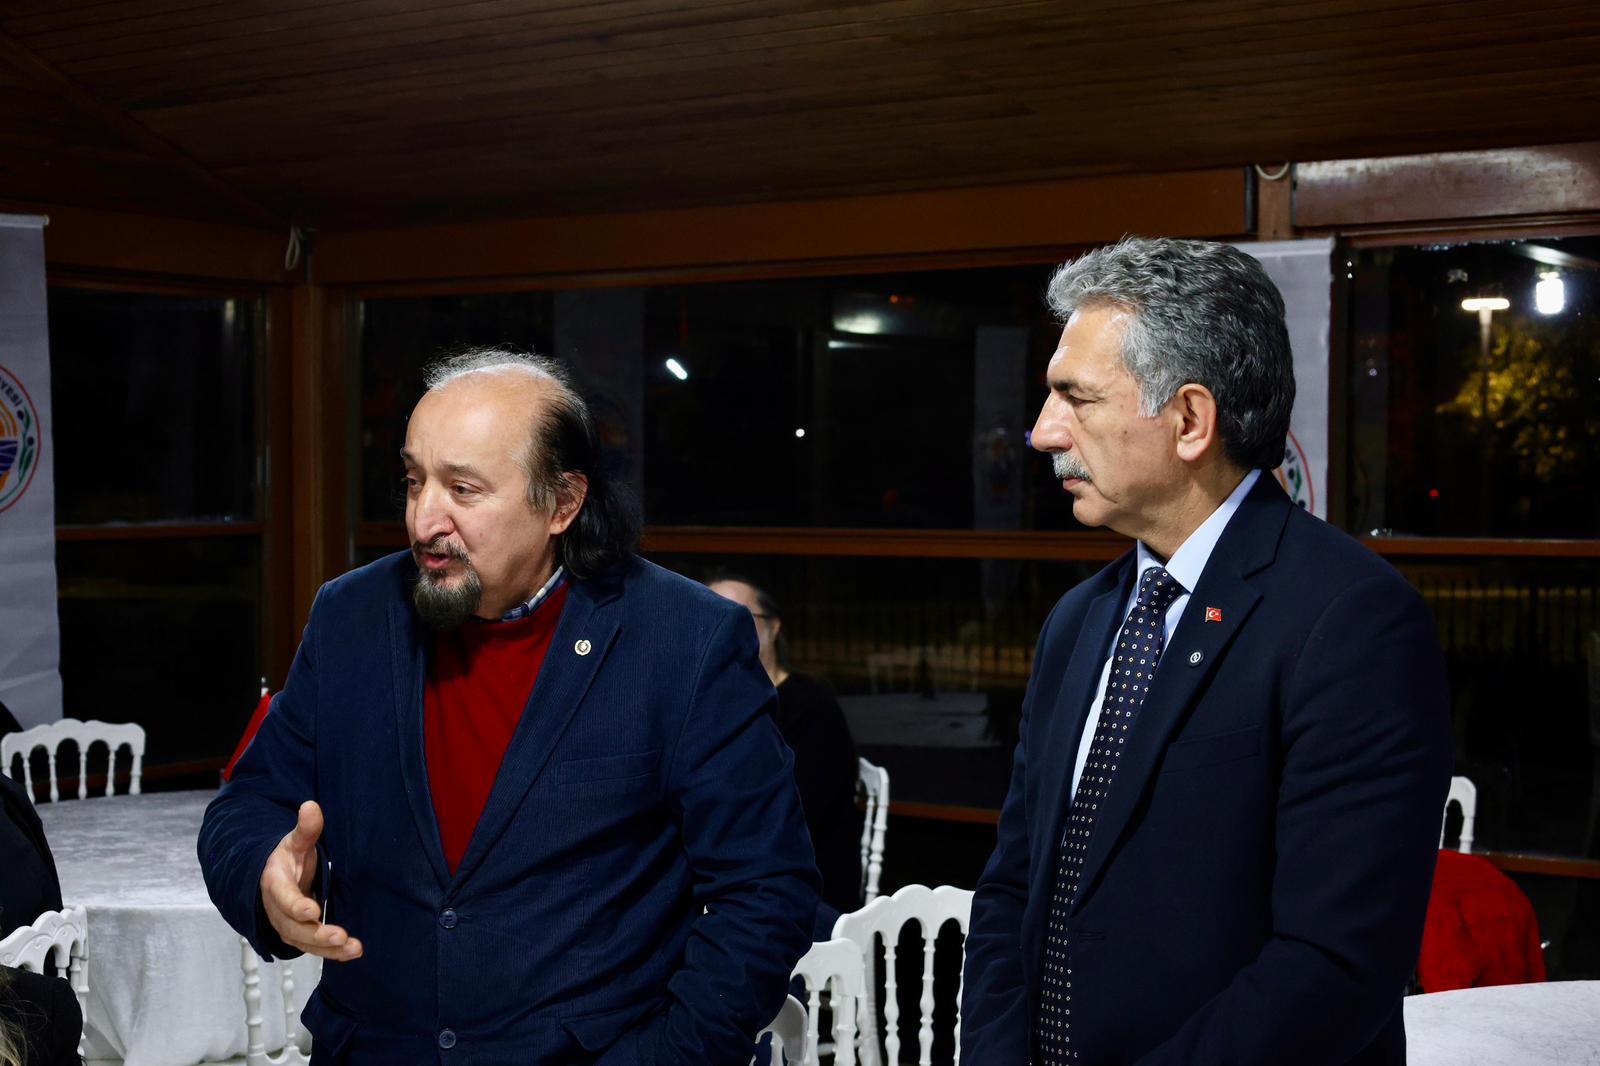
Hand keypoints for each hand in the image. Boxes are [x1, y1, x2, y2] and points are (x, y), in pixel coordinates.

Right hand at [259, 801, 362, 960]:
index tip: (312, 911)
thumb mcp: (295, 841)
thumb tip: (311, 806)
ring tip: (353, 948)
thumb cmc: (288, 858)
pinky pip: (313, 947)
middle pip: (293, 928)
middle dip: (316, 934)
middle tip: (340, 936)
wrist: (276, 876)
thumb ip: (305, 829)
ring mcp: (287, 925)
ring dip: (328, 949)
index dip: (295, 906)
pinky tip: (352, 952)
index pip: (282, 898)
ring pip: (304, 942)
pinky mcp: (299, 934)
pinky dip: (331, 953)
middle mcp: (277, 909)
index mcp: (274, 883)